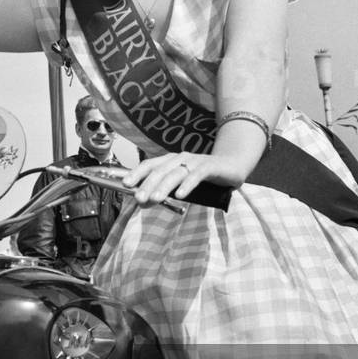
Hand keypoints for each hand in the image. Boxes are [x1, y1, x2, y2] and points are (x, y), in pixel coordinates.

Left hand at [122, 152, 243, 206]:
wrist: (232, 165)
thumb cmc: (203, 176)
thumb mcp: (181, 182)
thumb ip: (164, 189)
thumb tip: (143, 201)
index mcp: (170, 160)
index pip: (149, 165)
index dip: (137, 173)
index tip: (125, 185)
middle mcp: (180, 158)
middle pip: (160, 170)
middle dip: (147, 184)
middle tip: (138, 198)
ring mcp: (194, 161)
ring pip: (175, 173)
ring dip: (163, 187)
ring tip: (154, 199)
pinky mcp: (209, 167)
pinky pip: (196, 176)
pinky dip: (187, 185)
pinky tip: (180, 195)